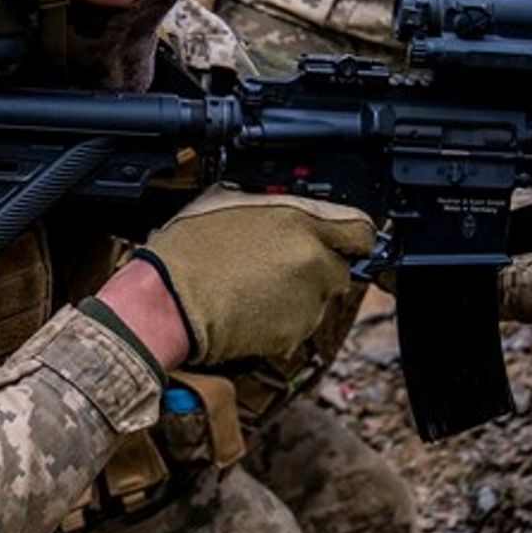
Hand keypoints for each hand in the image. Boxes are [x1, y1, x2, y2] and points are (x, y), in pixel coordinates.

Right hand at [131, 191, 376, 364]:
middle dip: (320, 263)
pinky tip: (253, 305)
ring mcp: (307, 303)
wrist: (170, 303)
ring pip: (322, 296)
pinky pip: (301, 321)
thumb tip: (291, 199)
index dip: (350, 233)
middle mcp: (314, 263)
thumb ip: (276, 200)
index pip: (362, 230)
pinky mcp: (294, 335)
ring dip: (302, 290)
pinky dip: (285, 316)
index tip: (341, 236)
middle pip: (342, 265)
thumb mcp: (232, 198)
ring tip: (259, 283)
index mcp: (303, 223)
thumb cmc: (191, 249)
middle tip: (282, 260)